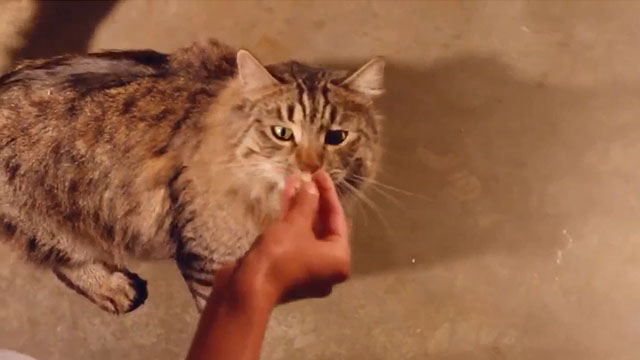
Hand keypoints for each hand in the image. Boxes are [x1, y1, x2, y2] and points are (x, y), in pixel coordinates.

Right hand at [186, 171, 349, 359]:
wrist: (247, 289)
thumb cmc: (280, 256)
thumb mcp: (295, 224)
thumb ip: (307, 202)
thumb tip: (312, 187)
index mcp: (339, 259)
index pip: (338, 219)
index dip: (328, 193)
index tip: (319, 173)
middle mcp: (327, 267)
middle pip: (323, 226)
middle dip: (313, 200)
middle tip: (307, 177)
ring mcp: (307, 270)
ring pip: (307, 233)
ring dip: (300, 208)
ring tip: (293, 182)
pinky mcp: (288, 269)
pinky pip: (294, 241)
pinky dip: (290, 222)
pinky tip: (284, 199)